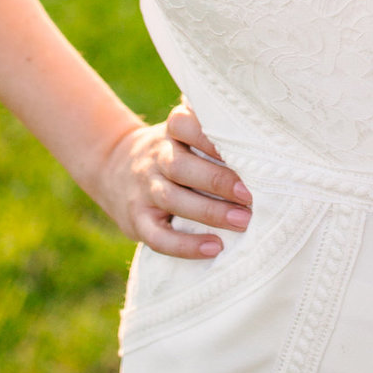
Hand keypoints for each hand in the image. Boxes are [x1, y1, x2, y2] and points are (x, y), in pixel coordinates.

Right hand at [93, 100, 251, 257]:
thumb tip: (258, 126)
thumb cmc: (171, 150)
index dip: (210, 136)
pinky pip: (159, 237)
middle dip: (217, 180)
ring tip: (242, 220)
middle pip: (181, 166)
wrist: (114, 169)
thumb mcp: (182, 131)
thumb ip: (210, 124)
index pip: (184, 124)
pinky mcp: (138, 220)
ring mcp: (144, 189)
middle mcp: (155, 158)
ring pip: (172, 199)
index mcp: (170, 132)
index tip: (242, 148)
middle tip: (249, 194)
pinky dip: (186, 246)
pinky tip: (215, 247)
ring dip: (209, 212)